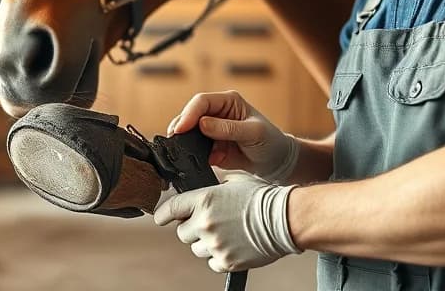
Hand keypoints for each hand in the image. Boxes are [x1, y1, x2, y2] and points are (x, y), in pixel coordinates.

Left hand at [153, 173, 300, 272]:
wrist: (284, 218)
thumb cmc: (263, 197)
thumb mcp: (234, 182)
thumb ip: (213, 190)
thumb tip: (203, 195)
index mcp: (204, 199)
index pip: (171, 208)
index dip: (162, 214)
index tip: (160, 218)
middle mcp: (204, 223)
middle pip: (182, 233)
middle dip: (192, 229)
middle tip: (209, 225)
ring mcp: (214, 244)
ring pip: (196, 249)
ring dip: (206, 244)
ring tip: (226, 234)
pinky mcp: (226, 261)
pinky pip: (212, 263)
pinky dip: (220, 257)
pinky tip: (233, 246)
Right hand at [167, 90, 298, 182]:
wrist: (277, 163)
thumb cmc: (271, 142)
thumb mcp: (254, 133)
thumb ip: (228, 128)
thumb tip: (203, 124)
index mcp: (228, 101)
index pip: (202, 102)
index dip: (189, 114)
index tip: (181, 129)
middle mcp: (217, 113)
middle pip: (191, 115)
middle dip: (181, 127)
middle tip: (174, 142)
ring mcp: (213, 130)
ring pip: (189, 132)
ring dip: (185, 142)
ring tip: (180, 152)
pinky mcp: (211, 147)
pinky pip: (195, 149)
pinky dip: (192, 155)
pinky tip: (194, 160)